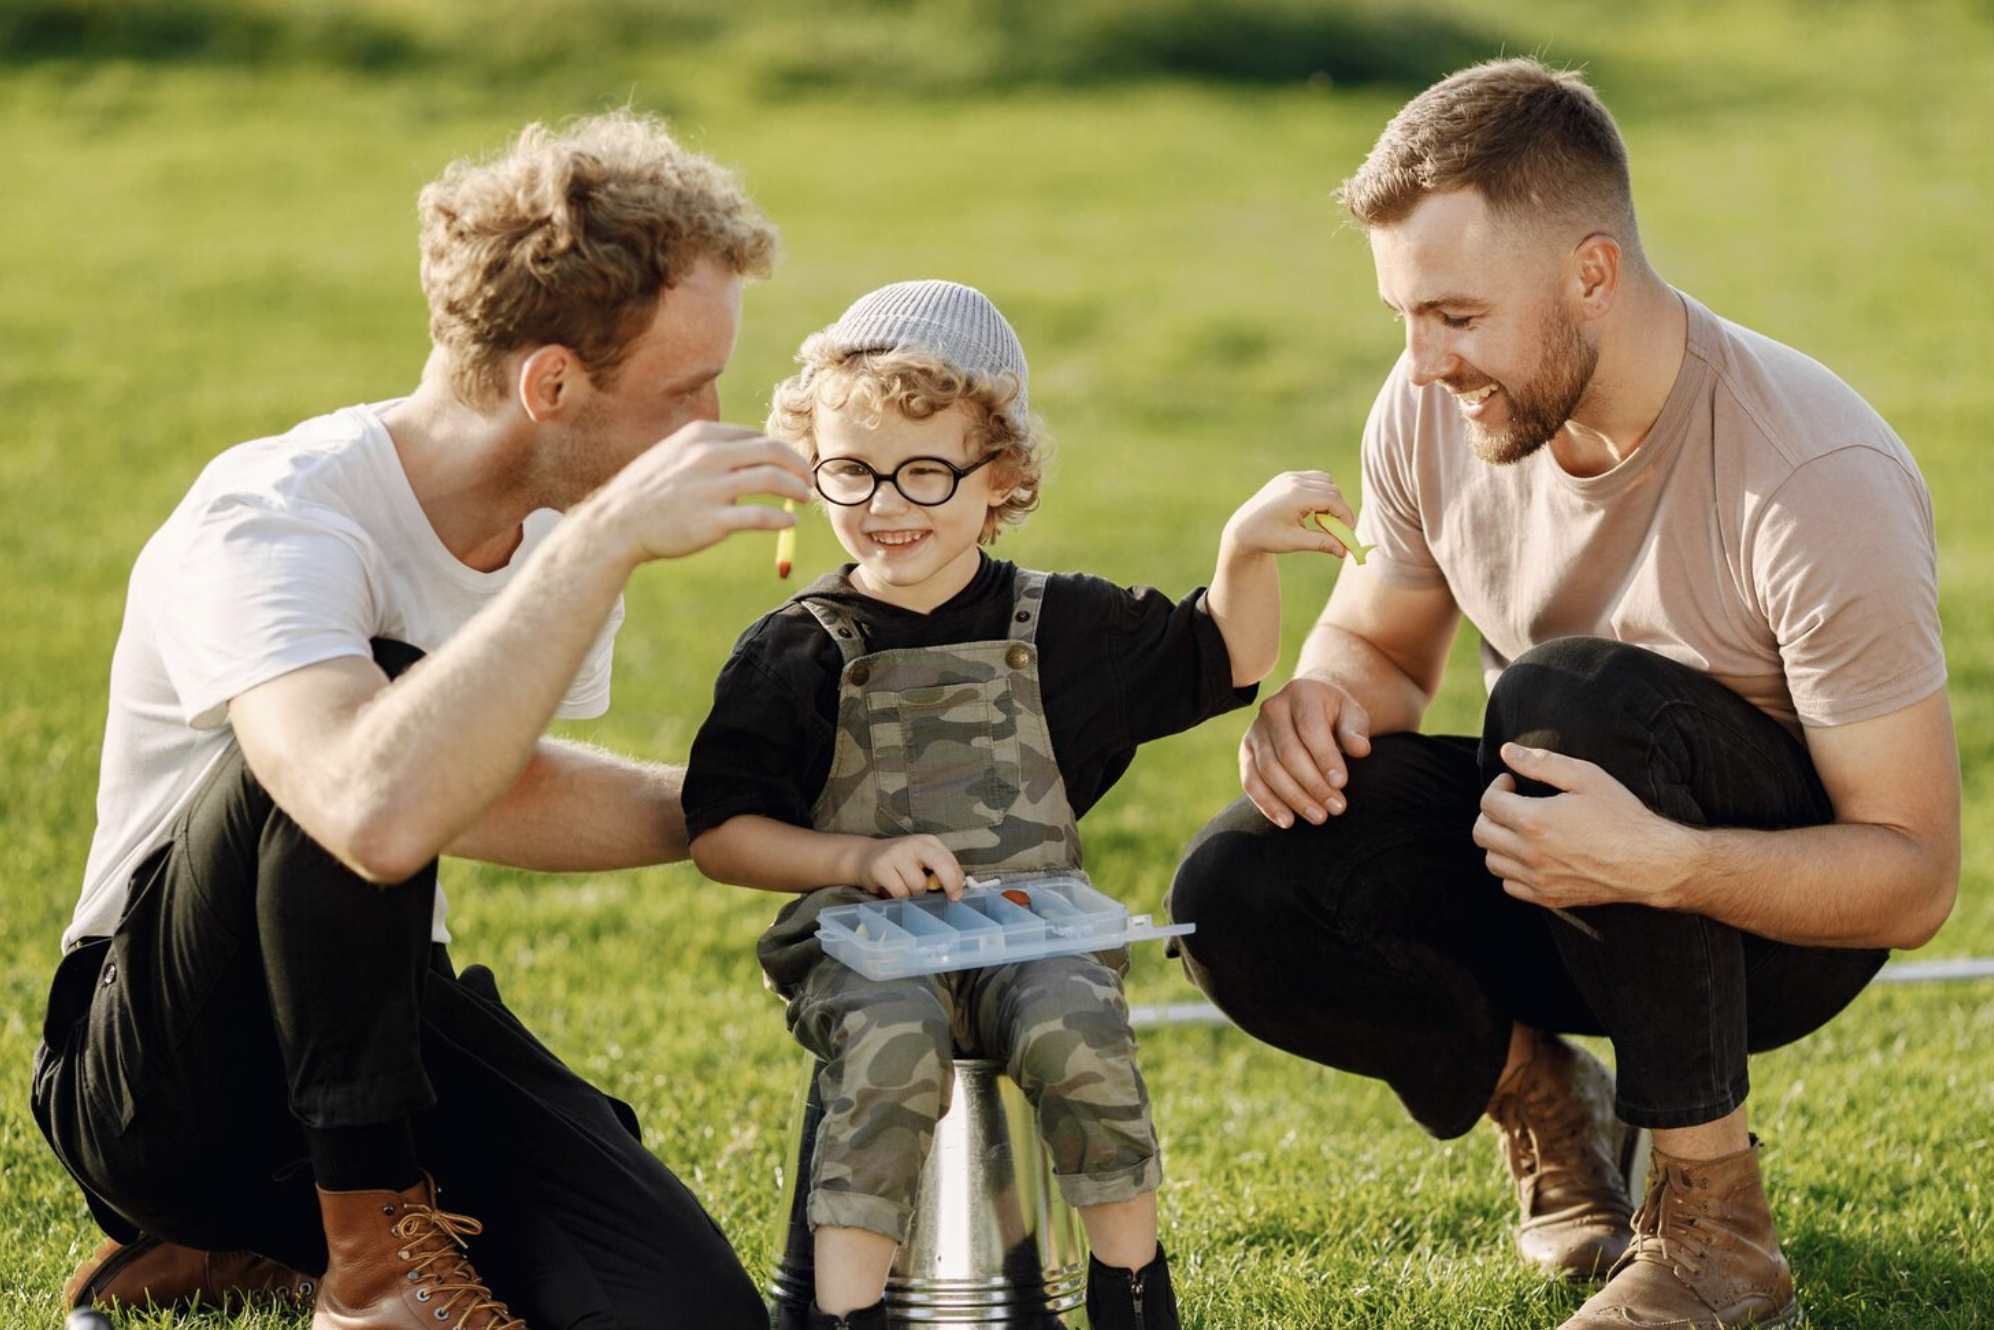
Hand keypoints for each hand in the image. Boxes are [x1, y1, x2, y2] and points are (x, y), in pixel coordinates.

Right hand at [586, 422, 811, 565]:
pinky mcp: (713, 520)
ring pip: (773, 480)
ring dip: (797, 489)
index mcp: (701, 436)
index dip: (781, 451)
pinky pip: (760, 516)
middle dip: (798, 465)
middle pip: (773, 451)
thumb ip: (707, 452)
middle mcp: (708, 456)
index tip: (792, 465)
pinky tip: (789, 523)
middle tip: (809, 480)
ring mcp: (711, 487)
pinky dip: (782, 518)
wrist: (614, 524)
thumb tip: (745, 457)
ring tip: (804, 498)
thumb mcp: (673, 455)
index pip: (756, 437)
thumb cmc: (645, 493)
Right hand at [855, 836, 964, 900]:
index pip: (948, 859)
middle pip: (939, 863)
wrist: (864, 857)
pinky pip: (900, 892)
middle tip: (952, 898)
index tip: (957, 894)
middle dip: (949, 883)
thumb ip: (940, 869)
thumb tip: (959, 885)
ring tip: (906, 887)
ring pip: (918, 885)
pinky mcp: (880, 867)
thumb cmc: (900, 862)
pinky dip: (900, 897)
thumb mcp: (922, 860)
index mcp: (927, 841)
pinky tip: (892, 888)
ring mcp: (896, 854)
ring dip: (915, 894)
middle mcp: (913, 844)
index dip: (956, 879)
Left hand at [1221, 470, 1353, 559]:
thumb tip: (1345, 551)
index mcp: (1295, 495)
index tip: (1348, 534)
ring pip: (1326, 481)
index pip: (1333, 500)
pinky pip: (1315, 480)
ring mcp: (1290, 477)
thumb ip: (1322, 543)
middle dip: (1340, 510)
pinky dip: (1321, 493)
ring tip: (1322, 520)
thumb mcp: (1295, 542)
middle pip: (1332, 490)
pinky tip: (1313, 511)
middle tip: (1338, 531)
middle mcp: (1293, 481)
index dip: (1345, 517)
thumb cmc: (1267, 537)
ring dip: (1332, 500)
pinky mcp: (1288, 477)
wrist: (1243, 528)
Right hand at [1239, 674, 1371, 827]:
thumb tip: (1360, 749)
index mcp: (1300, 693)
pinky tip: (1287, 821)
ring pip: (1269, 770)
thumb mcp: (1353, 715)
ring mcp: (1255, 731)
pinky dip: (1267, 803)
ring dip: (1294, 798)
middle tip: (1336, 808)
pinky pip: (1251, 781)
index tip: (1341, 784)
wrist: (1309, 708)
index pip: (1310, 729)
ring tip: (1319, 817)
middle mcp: (1272, 709)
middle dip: (1313, 785)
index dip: (1325, 758)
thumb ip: (1356, 730)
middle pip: (1289, 753)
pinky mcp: (1246, 752)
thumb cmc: (1336, 715)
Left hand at [1473, 742, 1695, 909]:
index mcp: (1534, 821)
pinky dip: (1512, 870)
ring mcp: (1537, 880)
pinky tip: (1532, 855)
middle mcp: (1529, 854)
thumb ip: (1542, 763)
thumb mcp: (1586, 777)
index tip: (1512, 782)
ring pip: (1492, 861)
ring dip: (1499, 842)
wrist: (1651, 862)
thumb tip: (1507, 752)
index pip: (1488, 803)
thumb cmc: (1622, 815)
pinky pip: (1510, 886)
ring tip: (1522, 829)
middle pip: (1481, 833)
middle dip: (1491, 813)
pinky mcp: (1548, 898)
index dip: (1497, 787)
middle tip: (1512, 804)